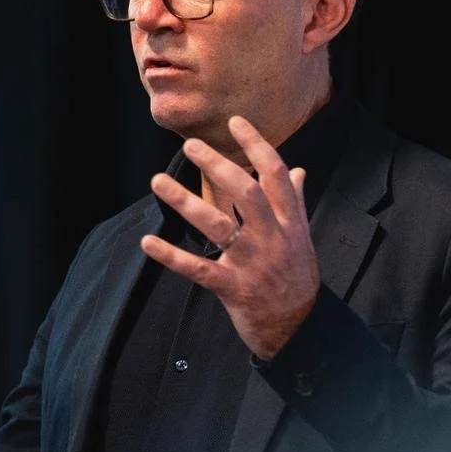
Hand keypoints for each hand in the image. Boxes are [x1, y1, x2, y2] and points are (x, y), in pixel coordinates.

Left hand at [141, 115, 318, 359]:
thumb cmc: (297, 279)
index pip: (276, 174)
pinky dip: (171, 256)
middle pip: (246, 192)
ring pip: (218, 226)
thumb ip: (295, 202)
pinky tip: (148, 242)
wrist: (300, 329)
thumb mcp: (303, 238)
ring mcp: (253, 263)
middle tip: (190, 146)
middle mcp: (273, 237)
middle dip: (218, 165)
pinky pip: (198, 269)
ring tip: (157, 181)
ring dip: (185, 202)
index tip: (235, 122)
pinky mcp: (233, 289)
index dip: (256, 145)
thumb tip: (298, 171)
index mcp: (290, 222)